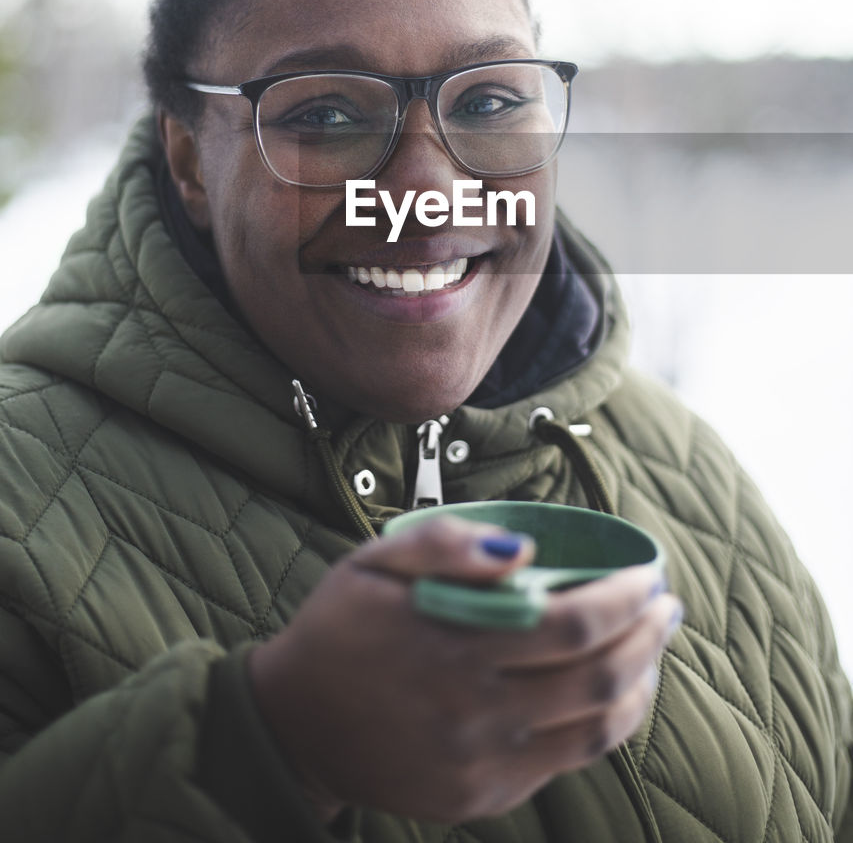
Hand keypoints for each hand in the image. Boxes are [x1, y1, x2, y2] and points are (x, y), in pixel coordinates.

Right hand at [248, 515, 680, 823]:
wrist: (293, 727)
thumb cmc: (337, 629)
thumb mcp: (372, 562)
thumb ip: (445, 546)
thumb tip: (524, 551)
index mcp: (454, 648)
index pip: (574, 626)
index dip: (626, 598)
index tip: (649, 573)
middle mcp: (477, 714)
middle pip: (600, 680)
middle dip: (649, 636)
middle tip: (666, 605)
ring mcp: (482, 765)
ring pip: (596, 730)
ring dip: (640, 683)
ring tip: (652, 647)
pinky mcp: (481, 798)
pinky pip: (565, 762)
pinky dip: (604, 725)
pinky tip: (610, 691)